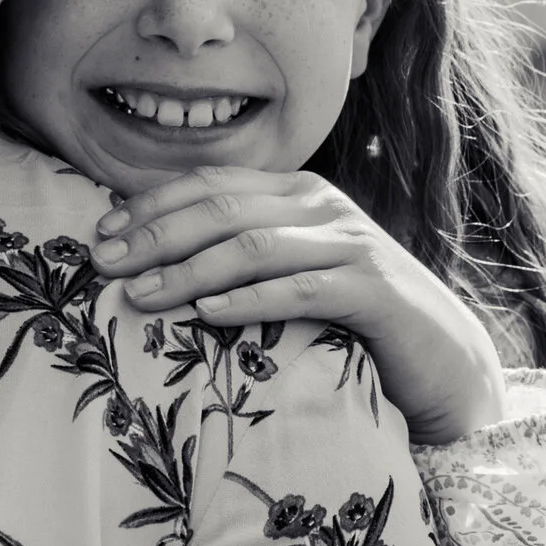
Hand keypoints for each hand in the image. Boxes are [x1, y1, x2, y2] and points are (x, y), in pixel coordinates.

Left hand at [92, 167, 506, 444]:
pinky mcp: (374, 291)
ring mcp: (352, 245)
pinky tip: (208, 313)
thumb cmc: (355, 323)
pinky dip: (249, 298)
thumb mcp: (292, 275)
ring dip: (189, 268)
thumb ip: (242, 257)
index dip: (150, 204)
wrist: (445, 361)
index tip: (100, 233)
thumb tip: (152, 260)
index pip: (210, 184)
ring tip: (141, 295)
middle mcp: (322, 208)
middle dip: (155, 234)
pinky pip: (301, 288)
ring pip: (254, 245)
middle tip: (105, 264)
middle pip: (222, 208)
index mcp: (297, 195)